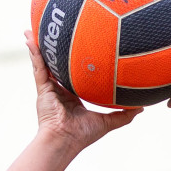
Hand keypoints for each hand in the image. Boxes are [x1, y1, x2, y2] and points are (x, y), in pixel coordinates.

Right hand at [26, 31, 136, 150]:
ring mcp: (48, 89)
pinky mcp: (42, 89)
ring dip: (38, 46)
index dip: (73, 61)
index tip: (78, 47)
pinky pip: (38, 67)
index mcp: (71, 96)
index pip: (71, 74)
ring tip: (32, 30)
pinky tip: (30, 39)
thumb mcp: (107, 122)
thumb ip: (123, 114)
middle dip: (52, 49)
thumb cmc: (82, 135)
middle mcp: (58, 90)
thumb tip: (141, 107)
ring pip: (43, 62)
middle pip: (55, 64)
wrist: (65, 141)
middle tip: (52, 31)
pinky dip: (34, 53)